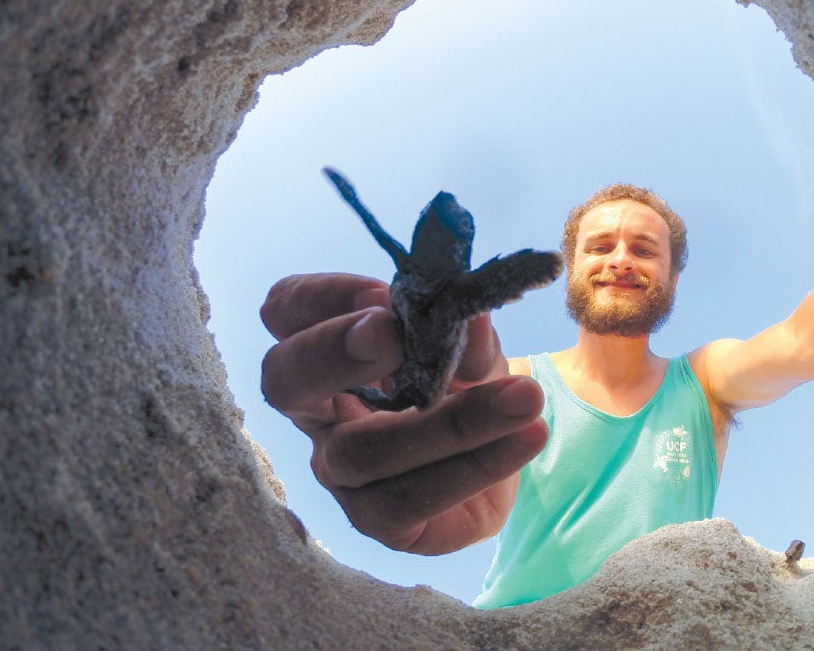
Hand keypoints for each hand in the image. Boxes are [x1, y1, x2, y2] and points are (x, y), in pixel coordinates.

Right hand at [260, 273, 547, 554]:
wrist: (504, 456)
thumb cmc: (469, 385)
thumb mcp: (472, 348)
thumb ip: (468, 335)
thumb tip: (472, 317)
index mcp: (330, 348)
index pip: (288, 309)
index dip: (324, 296)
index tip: (383, 293)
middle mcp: (319, 410)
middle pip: (286, 379)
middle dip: (334, 352)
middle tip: (394, 333)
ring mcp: (340, 470)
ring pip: (366, 450)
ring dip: (450, 421)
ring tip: (524, 396)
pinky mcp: (378, 520)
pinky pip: (415, 497)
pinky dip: (479, 464)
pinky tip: (528, 435)